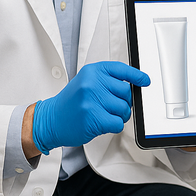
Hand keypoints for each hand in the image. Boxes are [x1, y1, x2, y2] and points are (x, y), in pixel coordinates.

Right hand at [32, 61, 149, 154]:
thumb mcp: (86, 82)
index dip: (136, 75)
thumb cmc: (71, 103)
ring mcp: (92, 100)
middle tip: (113, 107)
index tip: (145, 80)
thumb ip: (106, 80)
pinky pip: (118, 123)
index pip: (121, 69)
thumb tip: (132, 85)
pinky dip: (114, 126)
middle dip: (124, 102)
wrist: (50, 120)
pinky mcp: (93, 118)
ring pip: (124, 108)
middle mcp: (92, 83)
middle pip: (126, 92)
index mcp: (92, 71)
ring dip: (119, 116)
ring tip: (105, 116)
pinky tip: (103, 124)